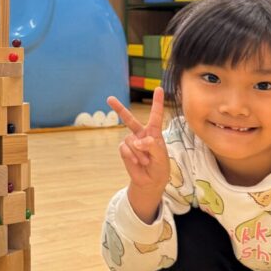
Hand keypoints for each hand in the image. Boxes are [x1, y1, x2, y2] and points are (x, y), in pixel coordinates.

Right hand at [107, 86, 169, 220]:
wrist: (150, 182)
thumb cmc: (160, 167)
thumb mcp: (161, 156)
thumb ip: (151, 145)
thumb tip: (137, 141)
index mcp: (154, 132)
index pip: (156, 115)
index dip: (157, 102)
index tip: (158, 88)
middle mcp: (141, 134)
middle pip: (129, 119)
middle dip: (119, 109)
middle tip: (109, 98)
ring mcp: (131, 142)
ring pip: (130, 140)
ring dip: (139, 153)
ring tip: (145, 161)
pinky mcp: (124, 150)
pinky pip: (125, 148)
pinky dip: (132, 156)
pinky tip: (137, 162)